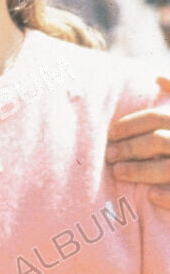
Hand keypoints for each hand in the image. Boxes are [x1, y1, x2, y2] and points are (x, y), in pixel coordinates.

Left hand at [106, 77, 169, 208]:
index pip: (156, 118)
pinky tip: (150, 196)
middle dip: (130, 148)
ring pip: (166, 168)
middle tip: (109, 155)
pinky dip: (166, 196)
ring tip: (118, 172)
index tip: (111, 133)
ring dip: (139, 171)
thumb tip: (158, 77)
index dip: (131, 124)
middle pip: (157, 141)